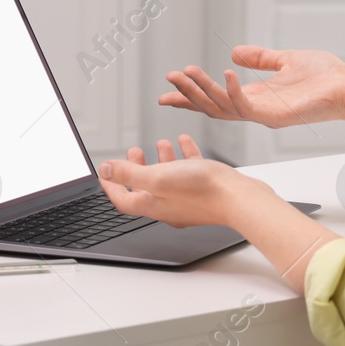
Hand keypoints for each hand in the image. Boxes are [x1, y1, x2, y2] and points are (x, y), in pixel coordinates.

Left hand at [98, 134, 272, 229]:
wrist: (240, 199)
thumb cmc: (203, 191)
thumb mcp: (157, 177)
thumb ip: (129, 173)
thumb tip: (104, 170)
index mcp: (154, 204)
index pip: (124, 199)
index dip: (111, 185)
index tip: (105, 173)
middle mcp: (170, 204)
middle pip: (145, 187)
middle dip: (137, 168)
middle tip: (134, 151)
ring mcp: (188, 199)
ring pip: (169, 177)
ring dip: (161, 159)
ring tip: (161, 142)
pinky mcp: (206, 190)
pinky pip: (190, 171)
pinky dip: (185, 155)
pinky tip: (185, 141)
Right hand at [159, 46, 344, 127]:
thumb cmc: (325, 76)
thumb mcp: (285, 60)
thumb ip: (260, 58)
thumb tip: (234, 52)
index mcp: (256, 97)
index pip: (217, 98)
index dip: (192, 94)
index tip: (169, 88)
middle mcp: (255, 109)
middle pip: (212, 106)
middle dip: (189, 94)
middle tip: (170, 79)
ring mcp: (263, 115)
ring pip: (222, 108)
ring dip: (202, 91)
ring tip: (186, 74)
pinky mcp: (274, 116)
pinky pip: (245, 106)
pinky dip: (231, 91)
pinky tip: (224, 73)